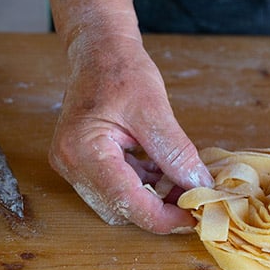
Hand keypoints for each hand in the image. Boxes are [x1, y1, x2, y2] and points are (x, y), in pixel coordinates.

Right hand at [49, 24, 212, 232]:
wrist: (100, 51)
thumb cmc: (120, 70)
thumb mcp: (154, 110)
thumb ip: (175, 153)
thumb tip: (199, 186)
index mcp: (81, 150)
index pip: (125, 201)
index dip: (162, 216)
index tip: (193, 217)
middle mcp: (70, 164)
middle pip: (120, 209)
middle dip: (159, 209)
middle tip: (193, 200)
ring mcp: (74, 166)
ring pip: (119, 203)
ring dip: (153, 199)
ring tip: (182, 182)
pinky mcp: (84, 164)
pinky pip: (116, 188)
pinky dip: (144, 186)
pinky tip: (164, 173)